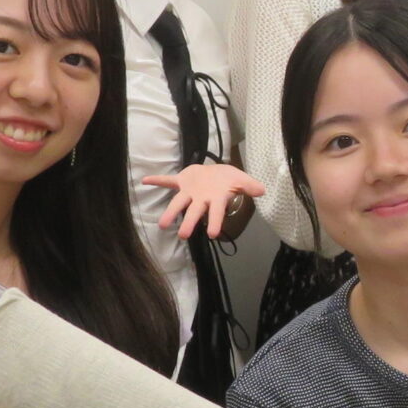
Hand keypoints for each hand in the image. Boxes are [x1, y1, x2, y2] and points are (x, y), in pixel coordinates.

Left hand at [141, 161, 265, 240]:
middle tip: (184, 235)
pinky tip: (145, 181)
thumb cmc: (229, 180)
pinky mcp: (181, 182)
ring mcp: (189, 192)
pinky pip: (168, 182)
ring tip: (162, 225)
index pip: (216, 213)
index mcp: (215, 200)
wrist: (217, 172)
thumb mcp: (241, 180)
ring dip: (170, 212)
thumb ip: (249, 186)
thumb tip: (262, 190)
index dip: (215, 222)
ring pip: (178, 203)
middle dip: (189, 223)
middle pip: (194, 213)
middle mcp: (200, 200)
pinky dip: (157, 180)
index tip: (213, 234)